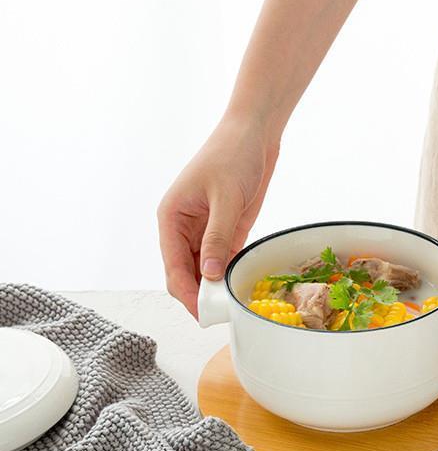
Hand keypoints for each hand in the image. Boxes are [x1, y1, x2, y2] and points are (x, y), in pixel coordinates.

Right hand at [157, 115, 279, 316]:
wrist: (254, 134)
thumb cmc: (233, 156)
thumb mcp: (226, 199)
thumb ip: (217, 238)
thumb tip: (210, 276)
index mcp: (171, 219)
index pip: (173, 268)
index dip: (187, 294)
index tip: (204, 314)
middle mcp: (182, 229)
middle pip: (185, 275)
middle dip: (200, 296)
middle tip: (221, 317)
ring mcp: (204, 232)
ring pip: (204, 272)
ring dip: (215, 289)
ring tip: (232, 308)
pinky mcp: (225, 232)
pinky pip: (223, 262)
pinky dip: (229, 276)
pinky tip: (240, 289)